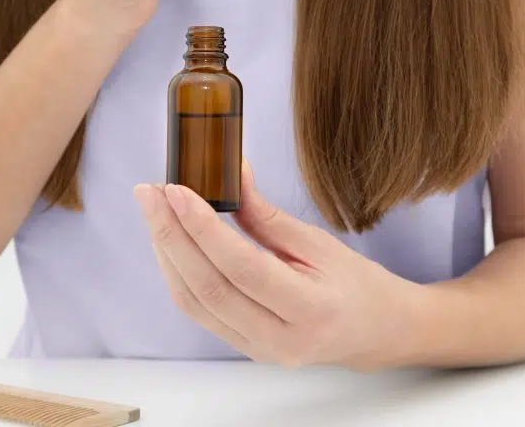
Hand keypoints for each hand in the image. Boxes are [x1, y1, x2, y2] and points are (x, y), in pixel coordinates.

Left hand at [133, 161, 423, 371]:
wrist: (375, 331)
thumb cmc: (356, 284)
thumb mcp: (320, 243)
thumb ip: (268, 216)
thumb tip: (232, 176)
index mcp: (311, 309)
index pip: (243, 267)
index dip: (204, 228)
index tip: (177, 191)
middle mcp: (281, 339)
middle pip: (208, 288)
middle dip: (170, 235)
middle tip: (150, 194)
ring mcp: (259, 350)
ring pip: (195, 303)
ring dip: (168, 253)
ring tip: (155, 212)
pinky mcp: (244, 349)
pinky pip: (199, 312)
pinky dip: (179, 274)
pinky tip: (172, 242)